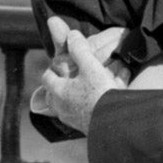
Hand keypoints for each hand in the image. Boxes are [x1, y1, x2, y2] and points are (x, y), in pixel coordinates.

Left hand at [36, 18, 127, 132]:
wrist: (115, 125)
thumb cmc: (99, 95)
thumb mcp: (90, 67)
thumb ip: (80, 50)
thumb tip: (73, 35)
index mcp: (59, 91)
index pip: (47, 77)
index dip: (51, 69)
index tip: (57, 65)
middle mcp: (62, 108)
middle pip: (54, 95)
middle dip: (60, 87)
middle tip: (68, 80)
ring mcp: (74, 120)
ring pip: (67, 106)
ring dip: (74, 98)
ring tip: (86, 90)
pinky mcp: (86, 128)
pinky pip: (82, 115)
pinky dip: (87, 107)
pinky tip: (100, 103)